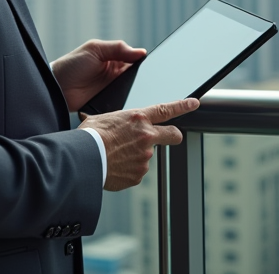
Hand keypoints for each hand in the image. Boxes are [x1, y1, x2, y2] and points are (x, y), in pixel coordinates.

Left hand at [52, 39, 146, 112]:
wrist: (56, 88)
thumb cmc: (71, 65)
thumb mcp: (95, 49)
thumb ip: (117, 48)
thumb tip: (141, 51)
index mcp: (114, 59)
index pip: (135, 60)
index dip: (144, 63)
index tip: (155, 67)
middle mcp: (115, 74)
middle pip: (137, 77)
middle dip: (144, 80)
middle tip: (153, 83)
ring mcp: (112, 90)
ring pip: (132, 92)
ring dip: (137, 93)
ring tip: (145, 95)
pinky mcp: (108, 104)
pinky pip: (122, 104)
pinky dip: (127, 104)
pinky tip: (132, 105)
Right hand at [79, 98, 199, 190]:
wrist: (84, 159)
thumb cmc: (89, 136)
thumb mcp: (102, 119)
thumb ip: (115, 121)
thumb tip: (104, 122)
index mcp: (138, 118)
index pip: (167, 110)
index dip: (183, 106)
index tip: (194, 103)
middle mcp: (146, 137)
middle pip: (173, 135)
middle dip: (174, 135)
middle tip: (168, 137)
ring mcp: (144, 158)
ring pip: (145, 156)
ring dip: (135, 156)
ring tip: (114, 156)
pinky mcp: (138, 175)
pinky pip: (135, 172)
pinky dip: (127, 170)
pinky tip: (113, 166)